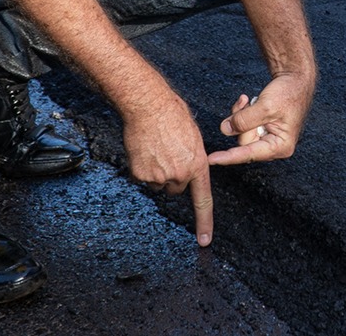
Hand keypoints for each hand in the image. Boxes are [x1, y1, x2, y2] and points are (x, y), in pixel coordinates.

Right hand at [123, 94, 214, 245]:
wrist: (148, 105)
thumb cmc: (172, 114)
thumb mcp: (193, 137)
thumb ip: (193, 159)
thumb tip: (187, 170)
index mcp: (197, 166)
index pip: (203, 201)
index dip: (204, 222)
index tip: (204, 240)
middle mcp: (179, 175)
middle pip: (175, 189)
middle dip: (173, 177)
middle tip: (168, 154)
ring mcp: (158, 176)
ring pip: (158, 184)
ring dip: (157, 172)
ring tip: (156, 148)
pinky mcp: (141, 174)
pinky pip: (142, 178)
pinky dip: (142, 167)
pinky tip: (144, 150)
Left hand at [208, 71, 313, 168]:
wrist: (296, 78)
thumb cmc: (288, 93)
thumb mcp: (265, 107)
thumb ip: (244, 120)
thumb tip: (225, 130)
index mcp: (280, 146)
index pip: (249, 154)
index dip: (229, 156)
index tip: (211, 160)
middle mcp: (274, 145)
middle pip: (244, 142)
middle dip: (240, 122)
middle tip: (246, 104)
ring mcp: (268, 137)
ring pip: (242, 132)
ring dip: (240, 115)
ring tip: (247, 100)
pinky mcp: (262, 128)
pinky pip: (244, 125)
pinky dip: (242, 113)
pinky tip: (246, 101)